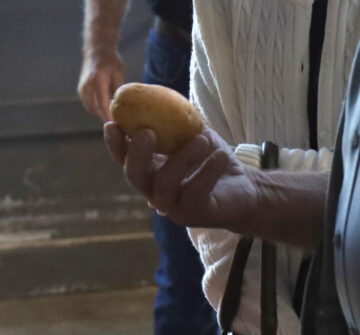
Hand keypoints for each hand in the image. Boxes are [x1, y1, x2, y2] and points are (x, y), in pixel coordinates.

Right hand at [78, 52, 125, 120]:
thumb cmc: (111, 62)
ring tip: (113, 112)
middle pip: (97, 108)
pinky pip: (89, 105)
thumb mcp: (119, 74)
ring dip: (101, 112)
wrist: (96, 51)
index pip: (102, 104)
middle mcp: (87, 87)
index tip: (114, 126)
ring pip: (92, 108)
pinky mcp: (81, 91)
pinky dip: (97, 107)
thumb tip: (123, 107)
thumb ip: (118, 90)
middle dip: (106, 116)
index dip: (107, 116)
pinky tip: (106, 106)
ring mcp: (82, 89)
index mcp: (97, 81)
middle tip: (119, 123)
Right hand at [104, 122, 259, 230]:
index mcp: (151, 172)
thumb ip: (173, 120)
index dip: (116, 144)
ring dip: (181, 158)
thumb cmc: (213, 159)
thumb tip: (151, 95)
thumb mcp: (194, 134)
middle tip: (147, 132)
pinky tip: (221, 156)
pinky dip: (207, 171)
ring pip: (164, 184)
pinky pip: (195, 192)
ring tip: (202, 140)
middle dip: (137, 154)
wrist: (246, 186)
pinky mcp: (195, 214)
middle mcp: (156, 191)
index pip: (125, 160)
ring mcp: (173, 206)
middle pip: (135, 176)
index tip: (112, 123)